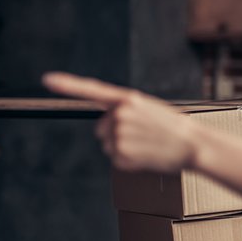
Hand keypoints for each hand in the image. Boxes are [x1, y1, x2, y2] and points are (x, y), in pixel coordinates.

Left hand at [42, 72, 196, 172]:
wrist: (194, 144)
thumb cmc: (175, 128)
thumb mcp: (150, 110)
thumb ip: (126, 111)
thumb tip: (106, 125)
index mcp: (129, 99)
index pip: (92, 90)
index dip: (68, 85)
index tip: (47, 80)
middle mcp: (120, 114)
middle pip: (102, 128)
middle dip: (116, 133)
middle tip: (144, 135)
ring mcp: (119, 135)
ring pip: (107, 144)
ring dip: (124, 147)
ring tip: (147, 145)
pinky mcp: (121, 154)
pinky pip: (115, 158)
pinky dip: (129, 160)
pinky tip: (146, 155)